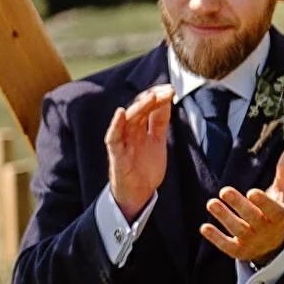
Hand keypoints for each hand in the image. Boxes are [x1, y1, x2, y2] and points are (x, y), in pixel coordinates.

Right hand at [104, 85, 171, 222]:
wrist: (138, 194)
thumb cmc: (145, 168)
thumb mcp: (157, 140)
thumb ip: (159, 121)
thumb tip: (167, 99)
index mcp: (141, 128)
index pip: (148, 106)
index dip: (158, 96)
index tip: (171, 89)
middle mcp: (131, 132)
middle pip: (139, 109)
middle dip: (152, 98)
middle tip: (166, 91)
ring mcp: (123, 142)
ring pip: (128, 119)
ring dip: (139, 107)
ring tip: (151, 97)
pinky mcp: (117, 155)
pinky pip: (113, 138)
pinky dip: (115, 125)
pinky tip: (120, 113)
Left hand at [202, 144, 283, 268]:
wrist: (274, 243)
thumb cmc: (276, 211)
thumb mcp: (283, 193)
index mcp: (279, 215)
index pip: (273, 210)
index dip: (263, 202)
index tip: (252, 191)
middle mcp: (266, 230)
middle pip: (253, 218)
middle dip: (239, 205)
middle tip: (224, 190)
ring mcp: (253, 241)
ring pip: (238, 230)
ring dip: (224, 217)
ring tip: (211, 203)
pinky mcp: (239, 250)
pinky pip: (227, 246)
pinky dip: (216, 238)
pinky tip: (204, 227)